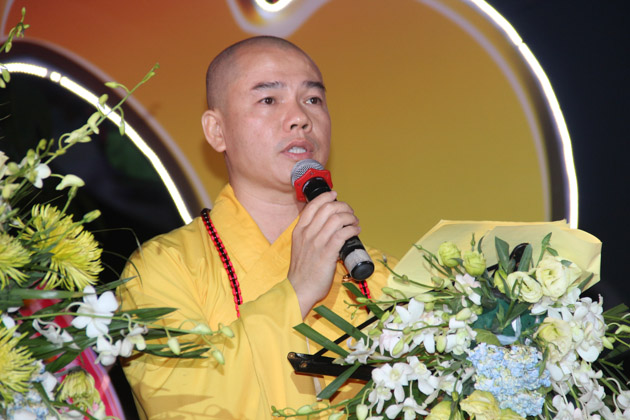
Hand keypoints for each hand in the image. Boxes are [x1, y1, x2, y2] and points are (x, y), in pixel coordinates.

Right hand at [288, 190, 360, 317]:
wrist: (299, 289)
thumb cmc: (302, 271)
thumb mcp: (299, 247)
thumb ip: (309, 234)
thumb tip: (325, 225)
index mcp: (299, 231)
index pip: (312, 206)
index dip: (326, 197)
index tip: (334, 195)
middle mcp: (307, 234)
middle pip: (327, 209)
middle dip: (342, 206)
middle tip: (349, 212)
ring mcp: (317, 243)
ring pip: (337, 219)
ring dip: (350, 217)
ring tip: (355, 222)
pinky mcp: (327, 253)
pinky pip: (343, 233)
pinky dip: (352, 229)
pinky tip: (356, 230)